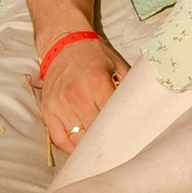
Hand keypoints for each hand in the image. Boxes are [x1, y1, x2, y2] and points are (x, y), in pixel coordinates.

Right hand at [37, 31, 121, 159]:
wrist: (64, 44)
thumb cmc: (94, 56)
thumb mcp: (117, 65)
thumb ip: (129, 88)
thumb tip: (144, 110)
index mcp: (97, 84)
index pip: (111, 120)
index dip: (121, 133)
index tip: (128, 141)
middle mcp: (76, 96)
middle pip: (95, 133)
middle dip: (107, 141)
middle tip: (117, 148)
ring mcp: (60, 104)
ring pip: (77, 140)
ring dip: (89, 146)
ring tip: (99, 147)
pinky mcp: (47, 109)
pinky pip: (58, 139)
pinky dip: (70, 147)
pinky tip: (80, 146)